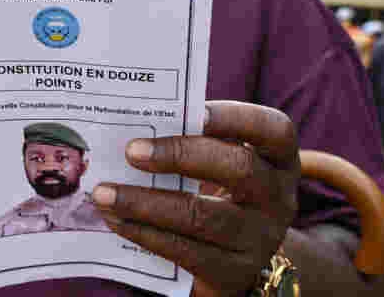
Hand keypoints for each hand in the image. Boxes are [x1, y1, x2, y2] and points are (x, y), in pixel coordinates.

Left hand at [92, 101, 299, 296]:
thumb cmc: (222, 190)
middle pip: (239, 169)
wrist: (240, 257)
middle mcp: (278, 198)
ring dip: (146, 203)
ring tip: (105, 192)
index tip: (196, 110)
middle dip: (182, 155)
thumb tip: (131, 121)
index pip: (273, 130)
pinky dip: (144, 232)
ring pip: (203, 217)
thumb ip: (193, 140)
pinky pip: (184, 251)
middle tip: (132, 151)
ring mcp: (259, 238)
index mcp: (279, 158)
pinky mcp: (233, 273)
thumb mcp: (224, 163)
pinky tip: (116, 219)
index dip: (236, 118)